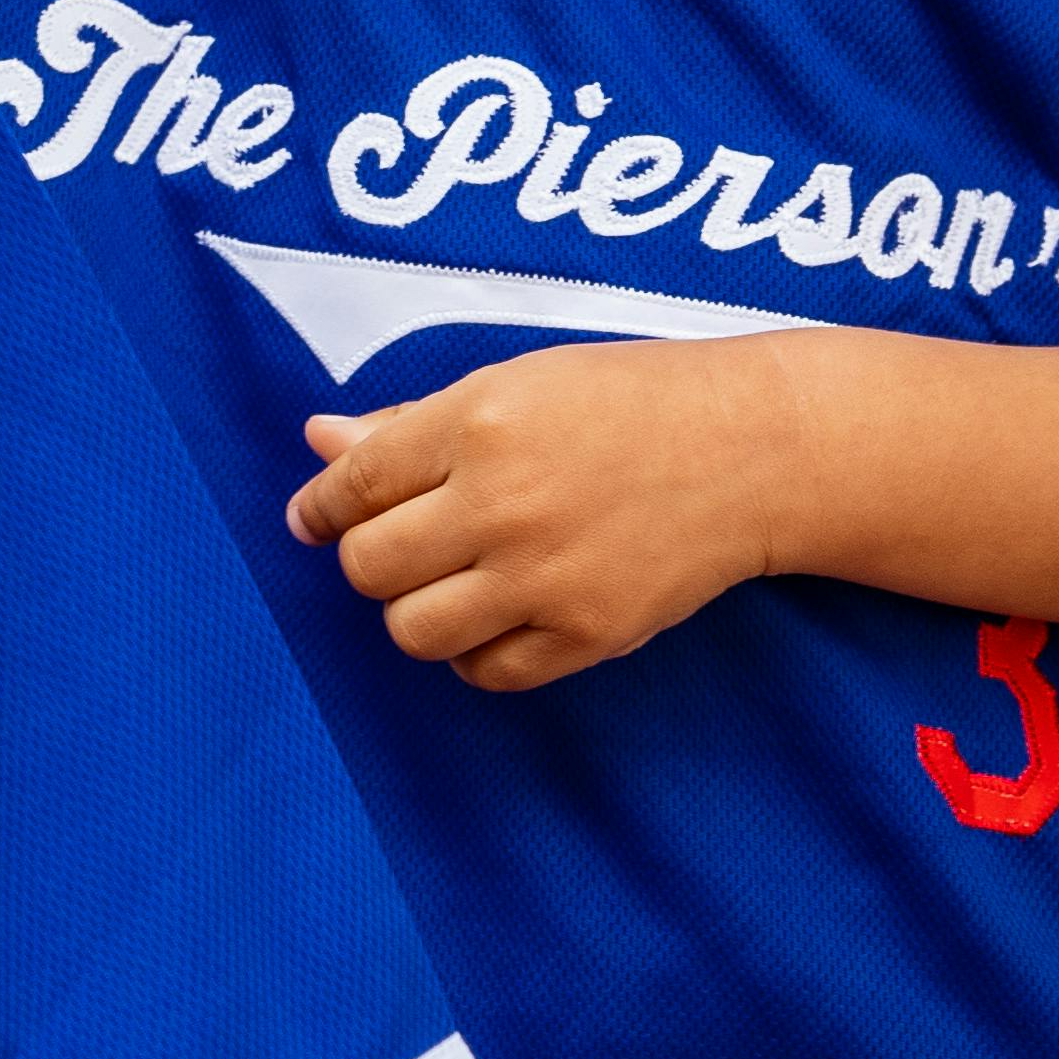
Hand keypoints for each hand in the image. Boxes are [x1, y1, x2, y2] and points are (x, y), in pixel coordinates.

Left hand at [285, 335, 806, 692]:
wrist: (747, 450)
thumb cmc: (621, 403)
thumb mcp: (508, 385)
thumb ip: (407, 426)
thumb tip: (316, 439)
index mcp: (476, 425)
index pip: (354, 485)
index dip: (319, 506)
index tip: (310, 517)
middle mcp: (503, 505)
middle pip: (369, 566)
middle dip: (368, 557)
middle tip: (397, 542)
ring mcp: (547, 579)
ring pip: (412, 630)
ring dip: (413, 609)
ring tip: (445, 580)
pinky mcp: (589, 634)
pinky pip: (486, 672)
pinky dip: (473, 651)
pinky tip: (494, 613)